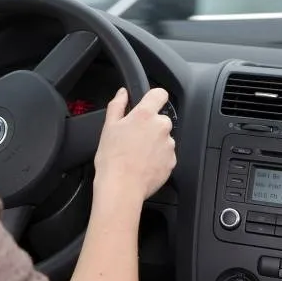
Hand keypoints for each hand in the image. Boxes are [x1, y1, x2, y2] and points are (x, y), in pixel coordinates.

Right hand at [93, 88, 176, 204]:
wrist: (122, 187)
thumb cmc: (112, 159)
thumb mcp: (108, 127)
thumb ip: (117, 105)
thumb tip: (122, 93)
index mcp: (145, 115)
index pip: (160, 94)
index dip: (154, 98)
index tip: (149, 104)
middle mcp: (161, 126)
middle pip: (160, 119)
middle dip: (150, 126)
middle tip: (134, 138)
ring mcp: (169, 145)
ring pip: (164, 138)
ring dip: (154, 142)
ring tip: (137, 154)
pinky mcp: (172, 161)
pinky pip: (166, 154)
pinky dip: (158, 157)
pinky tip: (143, 164)